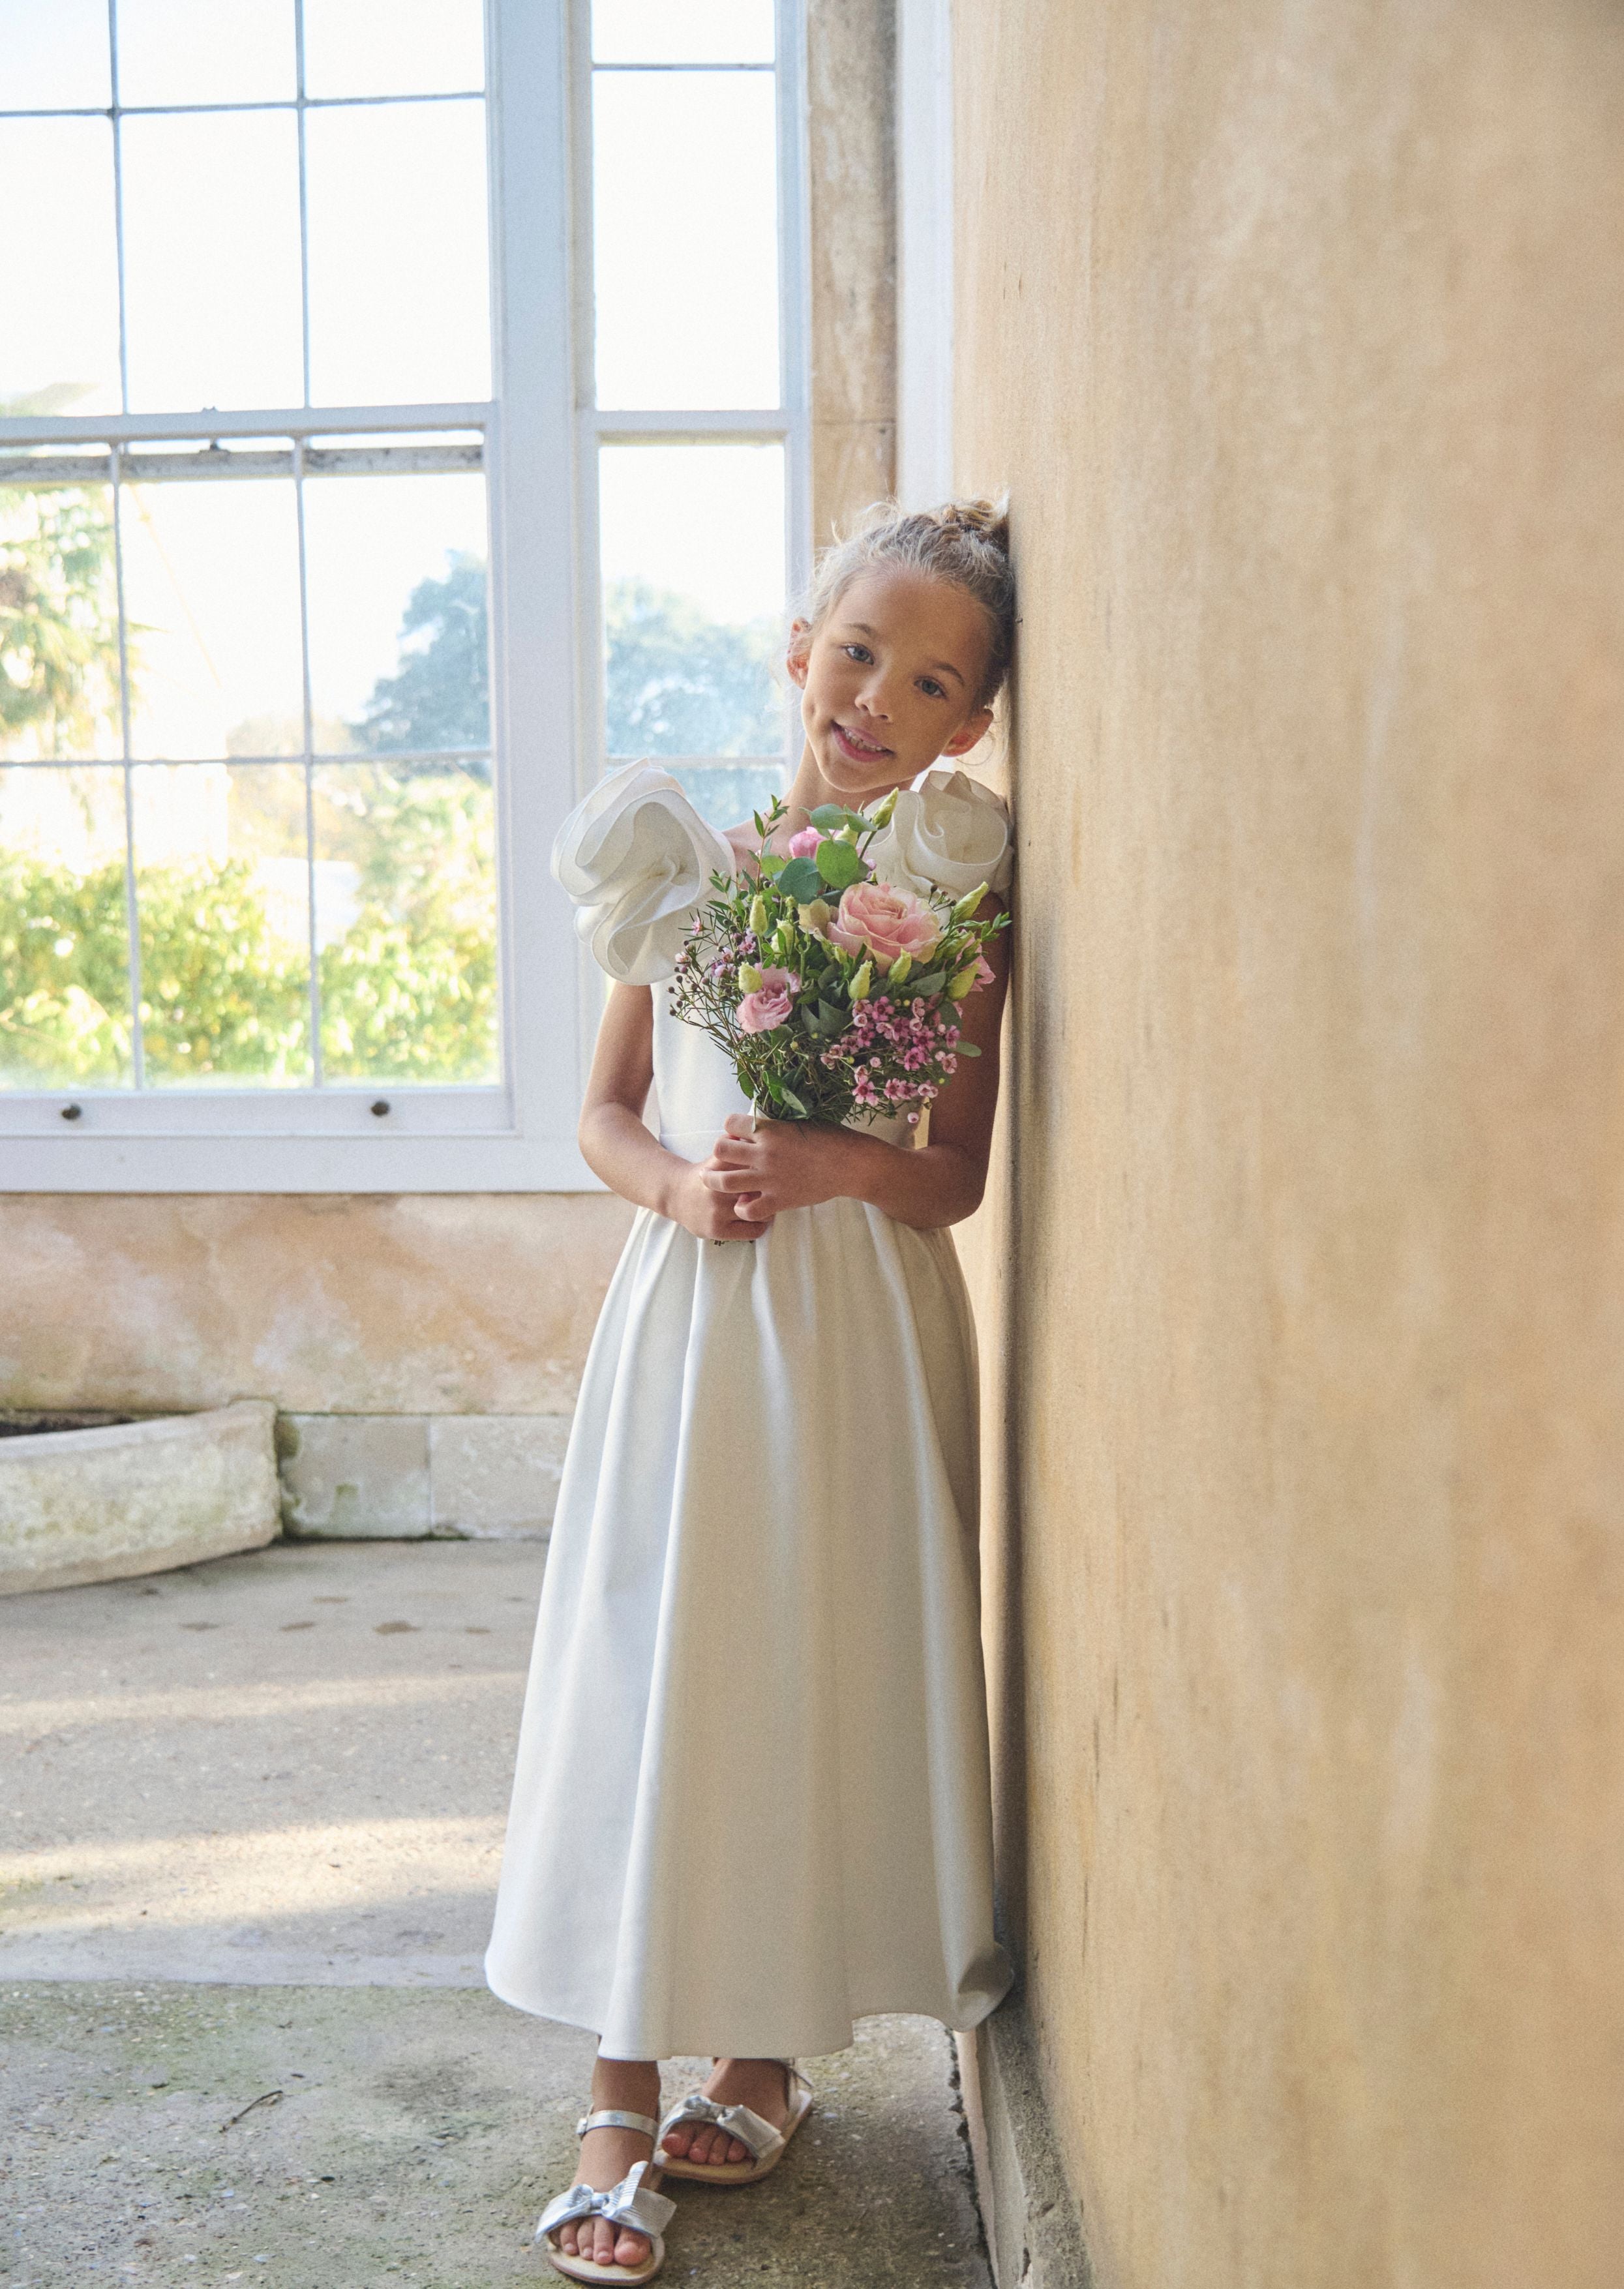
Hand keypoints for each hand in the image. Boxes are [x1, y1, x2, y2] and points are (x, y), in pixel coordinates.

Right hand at [668, 1150, 774, 1241]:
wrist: (675, 1195)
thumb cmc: (704, 1173)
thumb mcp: (717, 1155)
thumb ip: (733, 1141)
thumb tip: (753, 1123)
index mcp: (717, 1166)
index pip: (750, 1161)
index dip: (767, 1165)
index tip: (775, 1166)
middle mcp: (716, 1189)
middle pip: (758, 1188)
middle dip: (769, 1188)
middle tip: (777, 1186)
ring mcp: (716, 1211)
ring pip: (757, 1211)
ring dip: (767, 1207)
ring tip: (768, 1201)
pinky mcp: (717, 1230)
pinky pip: (752, 1231)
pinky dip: (760, 1224)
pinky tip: (758, 1216)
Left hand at [705, 1111, 855, 1222]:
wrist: (850, 1164)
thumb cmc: (830, 1138)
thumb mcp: (799, 1123)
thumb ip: (775, 1125)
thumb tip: (757, 1125)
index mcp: (769, 1130)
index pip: (730, 1123)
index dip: (731, 1128)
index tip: (737, 1135)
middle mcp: (764, 1153)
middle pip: (720, 1150)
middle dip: (719, 1152)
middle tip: (723, 1158)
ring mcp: (769, 1179)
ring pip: (724, 1181)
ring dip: (715, 1180)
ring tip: (714, 1180)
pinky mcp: (778, 1200)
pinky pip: (747, 1210)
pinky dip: (742, 1208)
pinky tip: (745, 1202)